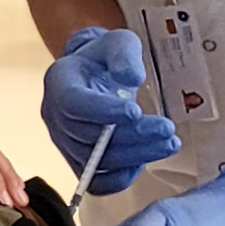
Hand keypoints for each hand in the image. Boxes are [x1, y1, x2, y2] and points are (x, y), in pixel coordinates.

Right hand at [41, 26, 182, 193]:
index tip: (136, 111)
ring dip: (137, 156)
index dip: (103, 111)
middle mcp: (55, 117)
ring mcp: (65, 144)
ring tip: (169, 143)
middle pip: (89, 137)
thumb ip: (125, 54)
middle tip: (166, 129)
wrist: (96, 77)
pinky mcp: (79, 163)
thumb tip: (132, 78)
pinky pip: (98, 182)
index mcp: (59, 82)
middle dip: (132, 136)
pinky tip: (146, 160)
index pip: (74, 103)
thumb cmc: (106, 59)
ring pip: (97, 162)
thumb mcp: (118, 43)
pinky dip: (123, 177)